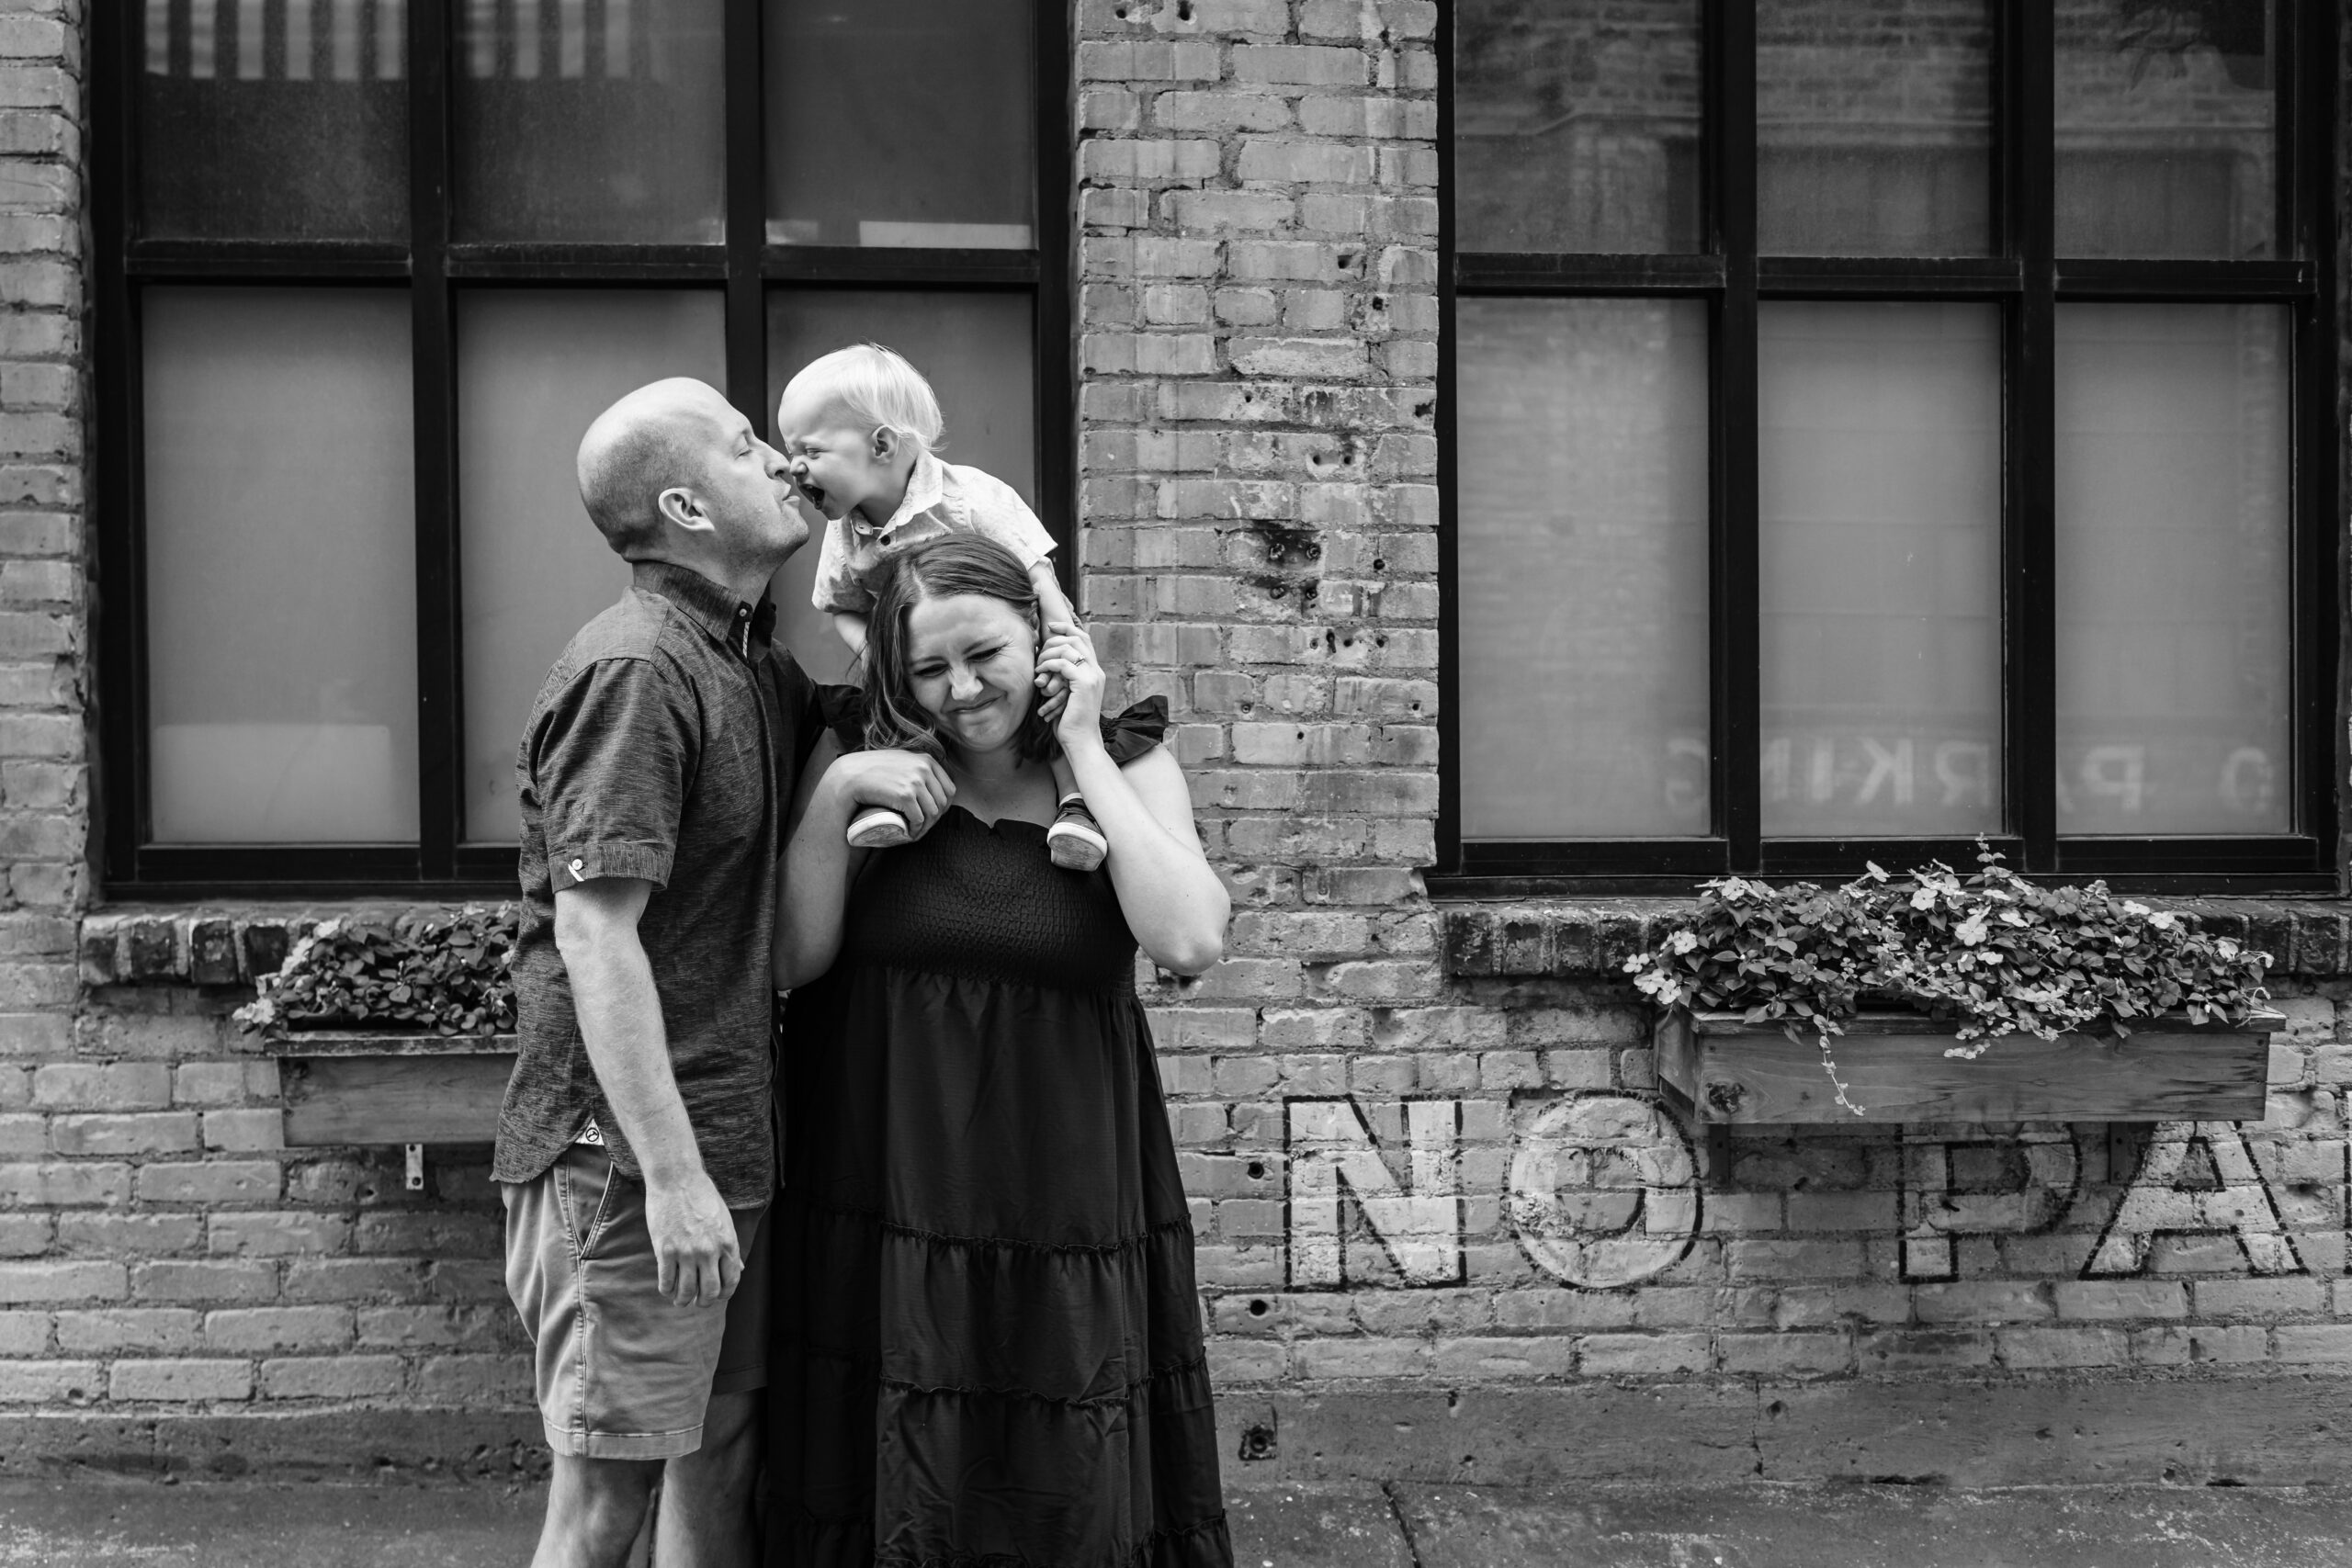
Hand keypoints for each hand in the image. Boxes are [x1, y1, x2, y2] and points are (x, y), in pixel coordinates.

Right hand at [643, 1170, 739, 1308]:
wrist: (677, 1179)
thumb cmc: (702, 1196)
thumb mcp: (725, 1219)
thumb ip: (730, 1246)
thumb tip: (739, 1267)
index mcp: (727, 1243)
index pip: (731, 1280)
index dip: (724, 1293)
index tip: (717, 1295)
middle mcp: (709, 1251)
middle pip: (709, 1292)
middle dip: (704, 1302)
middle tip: (698, 1302)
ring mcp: (686, 1252)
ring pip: (686, 1291)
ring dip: (683, 1300)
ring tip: (680, 1300)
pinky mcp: (665, 1250)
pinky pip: (666, 1281)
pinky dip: (667, 1290)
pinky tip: (667, 1289)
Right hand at [830, 748, 955, 836]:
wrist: (849, 775)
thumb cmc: (872, 771)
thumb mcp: (900, 761)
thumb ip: (916, 767)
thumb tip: (931, 783)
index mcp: (927, 760)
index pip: (949, 789)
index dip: (943, 807)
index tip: (932, 816)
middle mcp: (924, 768)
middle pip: (943, 803)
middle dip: (934, 819)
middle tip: (922, 827)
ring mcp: (915, 780)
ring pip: (932, 813)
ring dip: (925, 827)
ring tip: (915, 832)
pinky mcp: (905, 795)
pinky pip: (919, 819)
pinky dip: (915, 831)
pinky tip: (908, 834)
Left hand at [1033, 621, 1104, 750]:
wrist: (1081, 741)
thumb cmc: (1070, 722)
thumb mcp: (1066, 694)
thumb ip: (1062, 677)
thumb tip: (1045, 660)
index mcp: (1094, 672)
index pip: (1084, 639)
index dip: (1067, 628)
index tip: (1050, 627)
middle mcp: (1096, 671)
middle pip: (1077, 638)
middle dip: (1054, 638)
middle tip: (1039, 649)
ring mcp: (1092, 677)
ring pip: (1068, 649)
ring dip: (1048, 654)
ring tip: (1038, 667)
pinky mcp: (1083, 684)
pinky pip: (1063, 664)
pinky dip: (1048, 665)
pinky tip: (1040, 674)